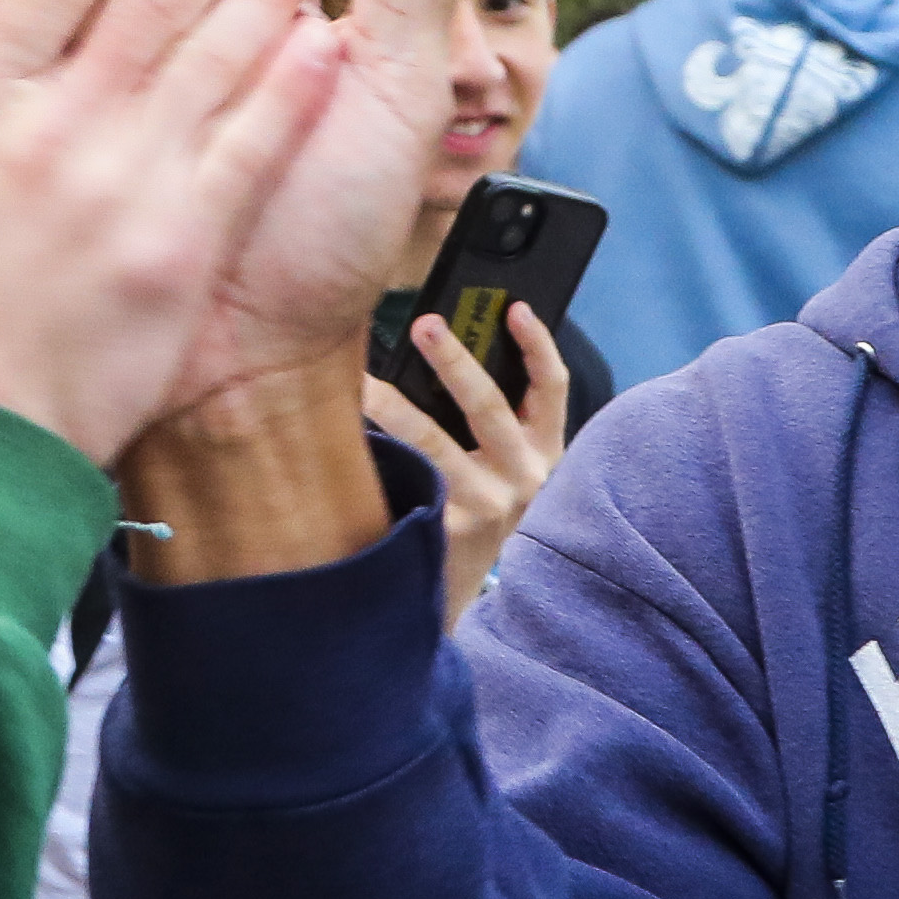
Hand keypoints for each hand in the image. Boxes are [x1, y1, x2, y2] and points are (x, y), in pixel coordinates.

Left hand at [364, 305, 571, 622]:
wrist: (475, 591)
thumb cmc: (488, 510)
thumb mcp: (513, 464)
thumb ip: (501, 420)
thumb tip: (444, 349)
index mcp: (547, 450)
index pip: (552, 387)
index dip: (536, 344)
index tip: (512, 307)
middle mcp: (527, 476)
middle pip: (490, 406)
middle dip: (454, 360)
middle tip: (422, 324)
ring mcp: (490, 505)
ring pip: (437, 445)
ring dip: (396, 408)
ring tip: (362, 384)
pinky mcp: (453, 529)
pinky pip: (411, 480)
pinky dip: (381, 455)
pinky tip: (346, 438)